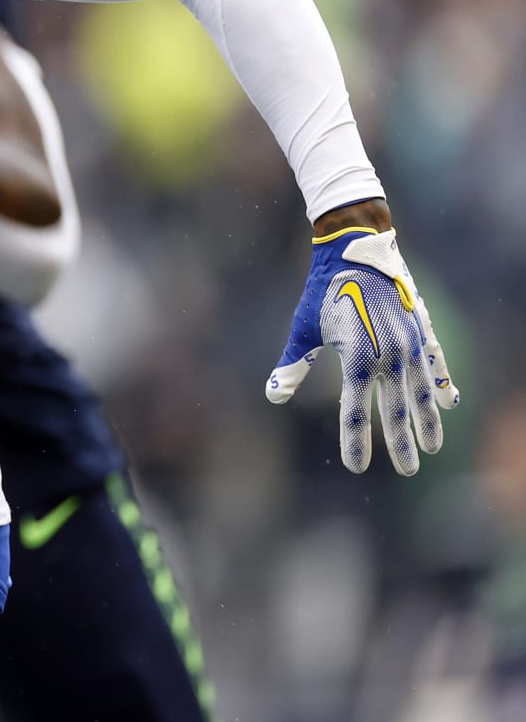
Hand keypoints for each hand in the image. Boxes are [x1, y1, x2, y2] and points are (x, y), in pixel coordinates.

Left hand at [266, 224, 459, 474]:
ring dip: (427, 421)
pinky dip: (442, 384)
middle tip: (408, 471)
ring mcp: (410, 344)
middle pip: (396, 410)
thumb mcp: (303, 327)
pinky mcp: (422, 330)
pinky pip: (435, 365)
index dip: (355, 442)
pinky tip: (449, 402)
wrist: (357, 250)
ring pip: (422, 392)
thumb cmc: (324, 290)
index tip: (357, 467)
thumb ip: (291, 364)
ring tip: (432, 447)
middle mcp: (388, 356)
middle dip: (401, 443)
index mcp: (356, 360)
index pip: (354, 413)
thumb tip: (273, 397)